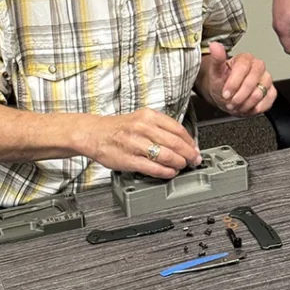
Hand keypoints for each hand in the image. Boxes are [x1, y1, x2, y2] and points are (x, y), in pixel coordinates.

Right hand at [83, 108, 200, 178]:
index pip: (177, 129)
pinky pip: (153, 168)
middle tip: (194, 160)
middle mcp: (143, 128)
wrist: (93, 133)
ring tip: (182, 166)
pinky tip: (170, 173)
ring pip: (166, 156)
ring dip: (179, 164)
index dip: (190, 142)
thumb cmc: (118, 128)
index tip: (195, 149)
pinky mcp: (129, 160)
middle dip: (189, 154)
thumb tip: (182, 141)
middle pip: (175, 143)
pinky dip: (166, 172)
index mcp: (148, 116)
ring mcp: (135, 144)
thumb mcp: (141, 119)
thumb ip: (160, 127)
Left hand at [201, 43, 276, 116]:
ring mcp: (266, 79)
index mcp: (245, 59)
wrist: (225, 95)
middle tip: (230, 101)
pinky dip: (254, 108)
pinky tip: (246, 107)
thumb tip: (215, 45)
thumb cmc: (221, 82)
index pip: (243, 67)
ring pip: (259, 93)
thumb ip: (216, 58)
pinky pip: (267, 102)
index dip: (234, 83)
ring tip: (236, 105)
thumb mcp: (215, 71)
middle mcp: (258, 67)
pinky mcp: (272, 92)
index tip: (226, 93)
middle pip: (252, 82)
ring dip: (245, 103)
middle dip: (239, 96)